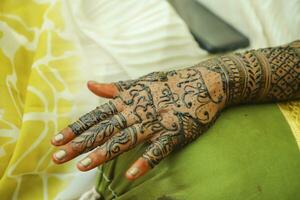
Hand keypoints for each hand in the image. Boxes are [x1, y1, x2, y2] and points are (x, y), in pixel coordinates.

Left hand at [51, 67, 226, 179]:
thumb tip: (90, 85)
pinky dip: (145, 161)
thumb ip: (115, 88)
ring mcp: (156, 122)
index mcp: (129, 100)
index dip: (76, 127)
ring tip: (83, 166)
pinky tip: (130, 175)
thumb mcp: (141, 82)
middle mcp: (138, 111)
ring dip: (104, 153)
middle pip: (105, 129)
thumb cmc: (171, 84)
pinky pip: (158, 149)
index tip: (56, 140)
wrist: (205, 83)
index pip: (97, 115)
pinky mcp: (175, 133)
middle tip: (58, 157)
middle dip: (81, 143)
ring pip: (126, 139)